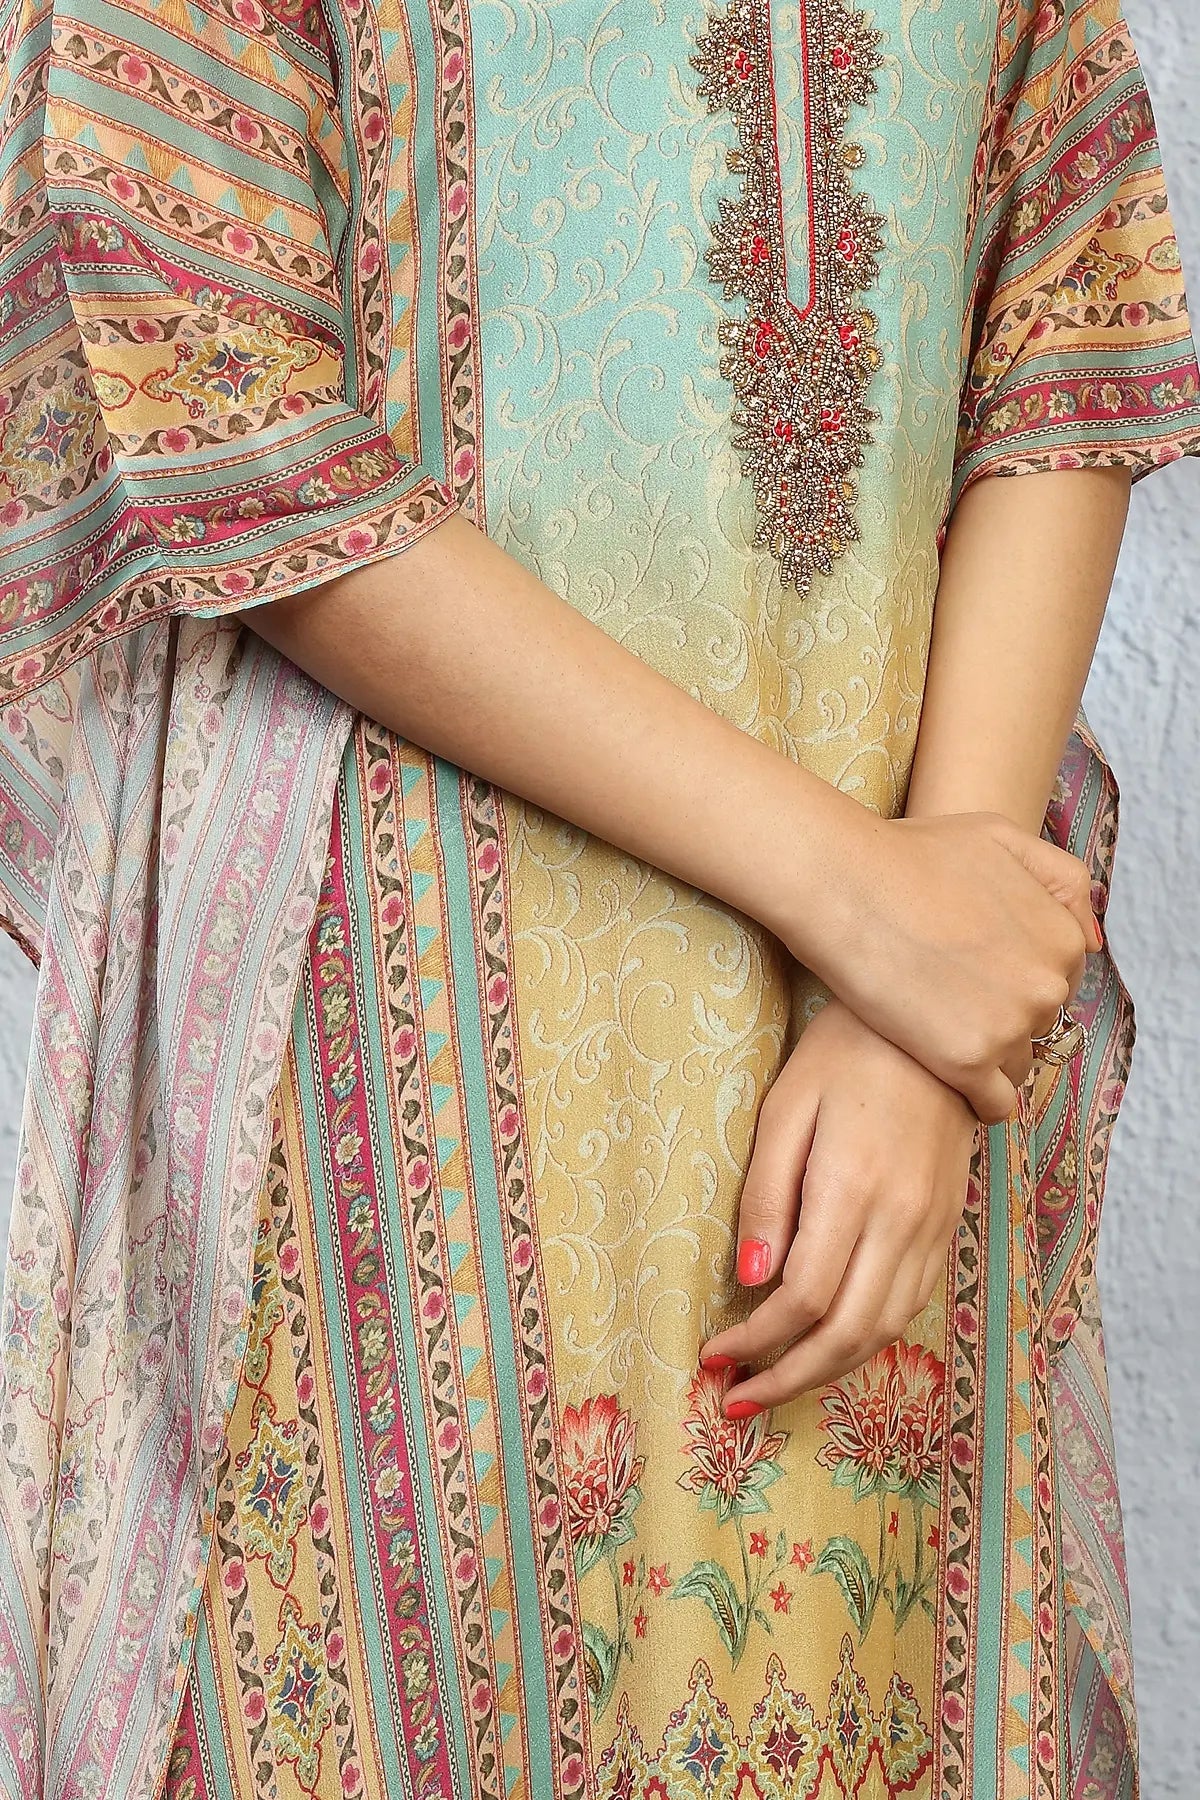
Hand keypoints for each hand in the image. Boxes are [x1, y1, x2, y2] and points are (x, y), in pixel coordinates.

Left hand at [697, 996, 979, 1413]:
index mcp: (854, 1190)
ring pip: (885, 1331)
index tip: (714, 1355)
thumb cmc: (847, 1053)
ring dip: (829, 1371)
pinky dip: (867, 1340)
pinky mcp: (947, 1228)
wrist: (941, 1027)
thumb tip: (748, 1279)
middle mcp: (903, 1222)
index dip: (757, 1340)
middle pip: (849, 1335)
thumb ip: (767, 1197)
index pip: (804, 1299)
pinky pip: (909, 1306)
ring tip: (776, 1385)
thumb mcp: (787, 1108)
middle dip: (789, 1379)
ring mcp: (933, 1229)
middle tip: (739, 1400)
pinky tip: (830, 1345)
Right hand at [789, 808, 1098, 1124]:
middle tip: (946, 997)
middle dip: (1000, 1016)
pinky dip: (976, 1099)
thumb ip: (1060, 881)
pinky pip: (994, 1105)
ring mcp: (1010, 1026)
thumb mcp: (1002, 837)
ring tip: (936, 1031)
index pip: (1059, 982)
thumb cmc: (910, 854)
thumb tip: (1092, 942)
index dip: (1014, 978)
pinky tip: (944, 1076)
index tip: (974, 973)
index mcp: (1063, 938)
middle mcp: (1047, 986)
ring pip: (1016, 1066)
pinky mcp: (967, 1062)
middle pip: (1038, 1025)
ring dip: (984, 1056)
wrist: (843, 884)